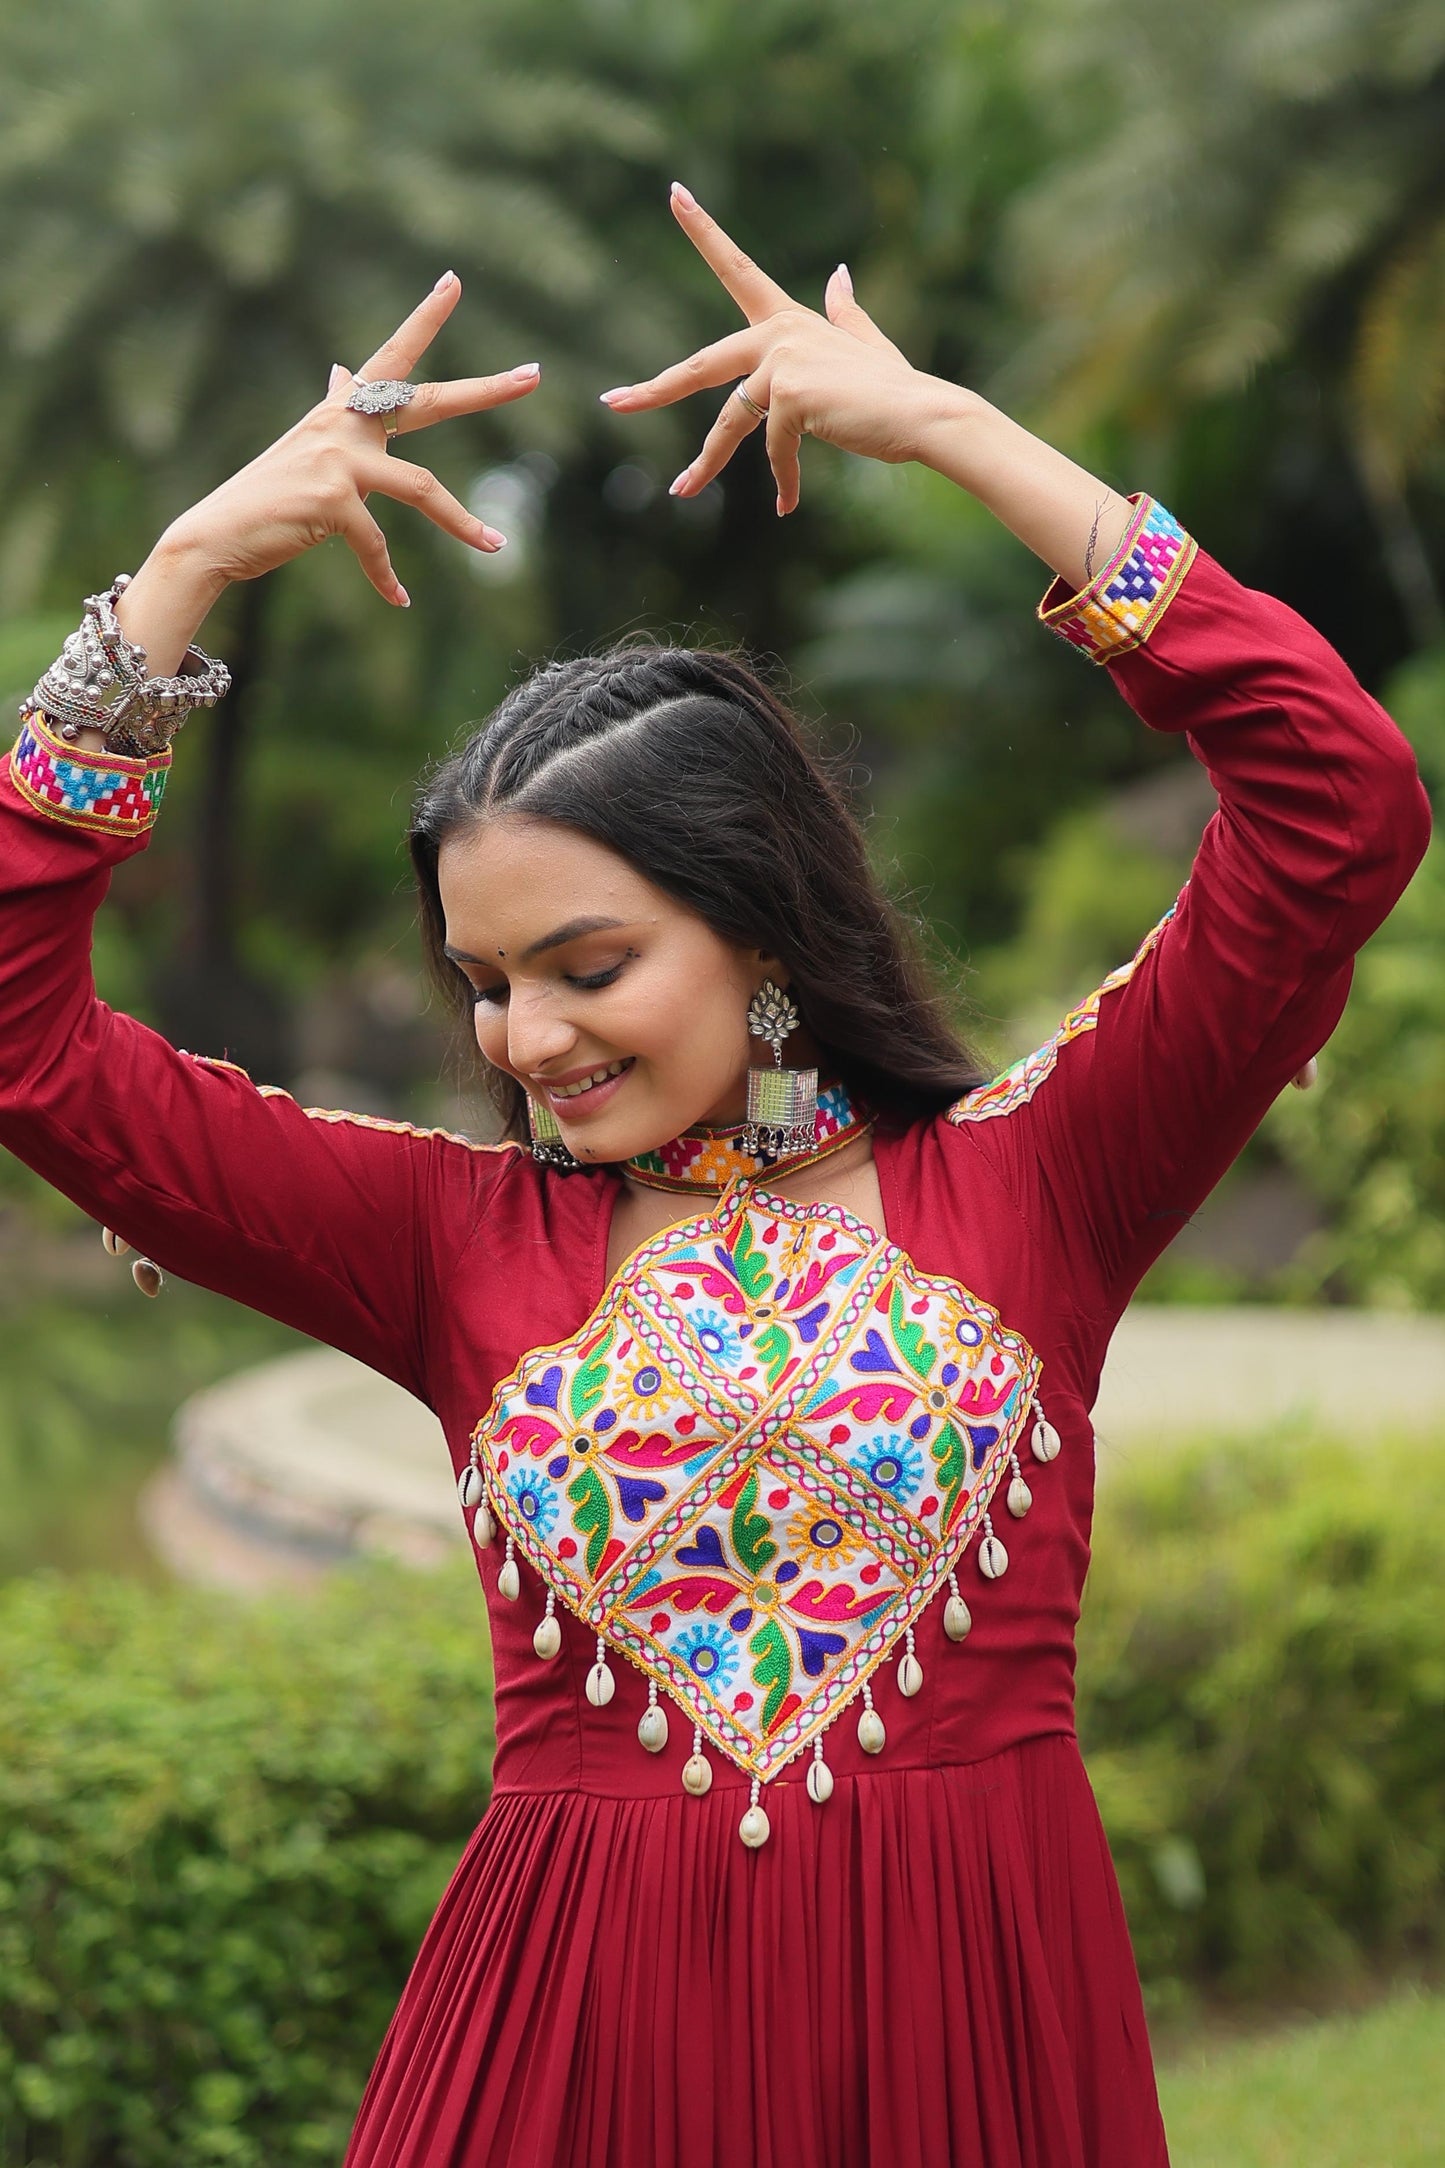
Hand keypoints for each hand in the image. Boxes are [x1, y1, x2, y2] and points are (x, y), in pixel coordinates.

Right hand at [163, 272, 540, 606]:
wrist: (215, 535)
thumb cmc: (267, 497)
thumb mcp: (304, 447)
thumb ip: (333, 410)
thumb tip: (341, 369)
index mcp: (342, 412)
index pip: (392, 357)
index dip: (424, 319)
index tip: (454, 281)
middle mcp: (343, 426)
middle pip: (428, 402)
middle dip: (484, 390)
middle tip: (533, 375)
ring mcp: (338, 461)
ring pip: (422, 489)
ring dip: (462, 523)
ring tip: (497, 546)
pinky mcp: (332, 502)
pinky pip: (379, 547)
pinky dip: (388, 579)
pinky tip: (399, 600)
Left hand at [599, 185, 961, 513]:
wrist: (923, 415)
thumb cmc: (896, 389)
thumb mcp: (865, 345)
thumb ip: (844, 312)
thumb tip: (837, 274)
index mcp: (789, 319)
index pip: (737, 268)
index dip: (705, 231)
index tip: (675, 194)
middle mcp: (778, 333)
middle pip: (702, 365)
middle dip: (654, 389)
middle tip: (612, 402)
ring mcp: (781, 362)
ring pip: (730, 421)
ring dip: (706, 462)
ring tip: (681, 491)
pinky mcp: (789, 397)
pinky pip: (772, 448)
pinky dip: (781, 479)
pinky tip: (786, 505)